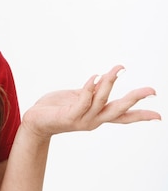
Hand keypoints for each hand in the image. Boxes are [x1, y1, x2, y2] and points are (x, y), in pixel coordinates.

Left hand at [22, 65, 160, 138]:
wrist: (35, 121)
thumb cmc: (56, 108)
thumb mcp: (78, 98)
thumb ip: (91, 92)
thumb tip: (103, 80)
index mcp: (98, 116)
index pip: (123, 117)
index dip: (141, 116)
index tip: (159, 116)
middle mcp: (93, 120)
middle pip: (119, 110)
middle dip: (135, 99)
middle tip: (151, 90)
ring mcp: (82, 119)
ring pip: (101, 101)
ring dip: (109, 84)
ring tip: (117, 70)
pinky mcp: (69, 116)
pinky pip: (82, 101)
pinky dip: (89, 89)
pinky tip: (93, 77)